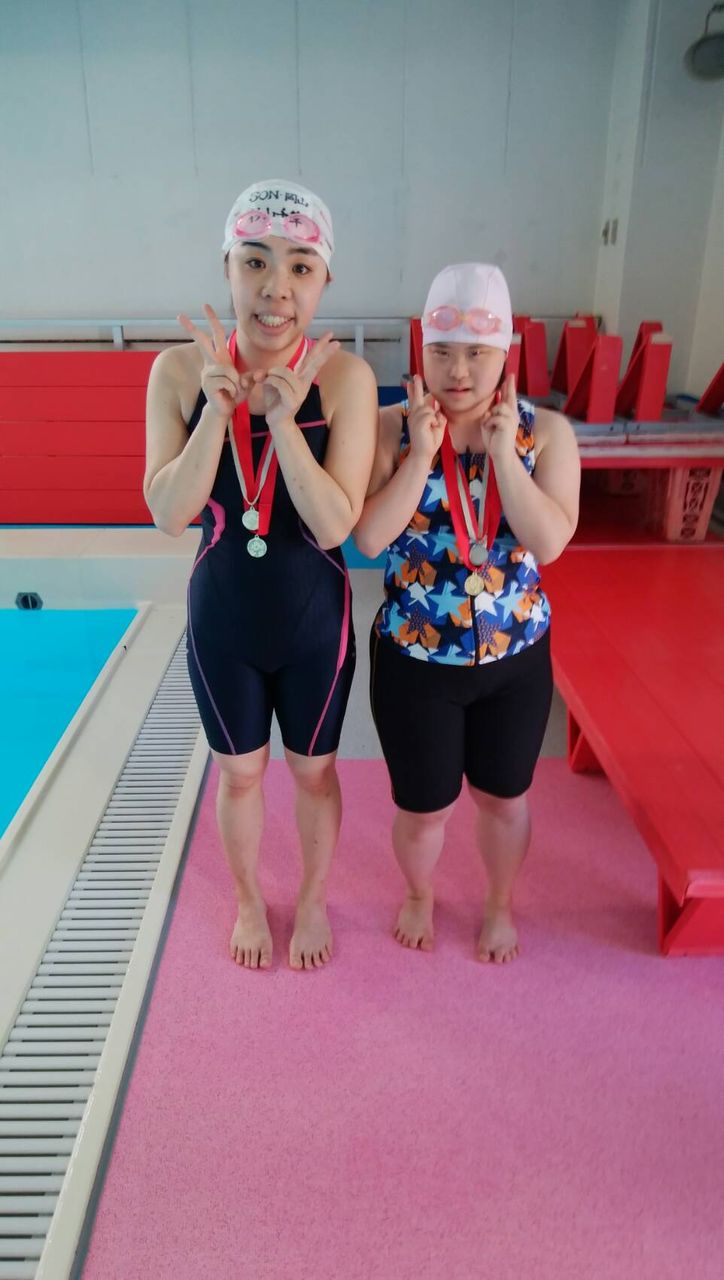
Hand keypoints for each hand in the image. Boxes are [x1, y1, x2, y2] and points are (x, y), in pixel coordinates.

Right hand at [178, 304, 263, 420]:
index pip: (216, 335)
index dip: (213, 320)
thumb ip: (252, 376)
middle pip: (202, 341)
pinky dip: (233, 388)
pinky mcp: (207, 383)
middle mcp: (211, 363)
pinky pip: (227, 381)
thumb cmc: (234, 394)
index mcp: (220, 358)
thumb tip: (258, 374)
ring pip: (227, 370)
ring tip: (233, 390)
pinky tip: (229, 394)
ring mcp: (207, 372)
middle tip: (179, 315)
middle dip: (192, 328)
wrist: (226, 409)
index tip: (206, 306)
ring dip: (236, 383)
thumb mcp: (246, 382)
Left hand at [262, 331, 340, 429]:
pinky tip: (265, 384)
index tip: (331, 336)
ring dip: (272, 373)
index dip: (321, 347)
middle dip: (325, 352)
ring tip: (266, 379)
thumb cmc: (275, 400)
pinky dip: (269, 381)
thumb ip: (269, 373)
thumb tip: (261, 372)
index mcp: (301, 377)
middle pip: (314, 364)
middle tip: (338, 342)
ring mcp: (300, 392)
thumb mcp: (271, 381)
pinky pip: (279, 382)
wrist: (276, 421)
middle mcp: (304, 384)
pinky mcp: (293, 400)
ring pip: (285, 372)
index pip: (312, 359)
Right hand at [406, 374, 446, 460]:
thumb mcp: (437, 427)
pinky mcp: (418, 422)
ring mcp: (415, 418)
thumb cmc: (429, 443)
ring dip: (434, 419)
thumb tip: (438, 408)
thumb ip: (437, 416)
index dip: (413, 391)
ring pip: (430, 409)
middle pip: (417, 398)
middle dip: (417, 386)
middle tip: (416, 376)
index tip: (410, 384)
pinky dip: (434, 422)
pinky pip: (432, 415)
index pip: (415, 401)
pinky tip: (430, 429)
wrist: (422, 454)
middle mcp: (414, 415)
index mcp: (417, 416)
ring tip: (431, 429)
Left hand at [480, 374, 519, 459]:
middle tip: (510, 376)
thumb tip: (489, 410)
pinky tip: (490, 430)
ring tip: (490, 426)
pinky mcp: (507, 424)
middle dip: (509, 386)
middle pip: (509, 397)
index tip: (510, 377)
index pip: (508, 398)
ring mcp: (511, 419)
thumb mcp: (489, 425)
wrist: (501, 455)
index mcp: (508, 415)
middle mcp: (512, 415)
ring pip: (499, 407)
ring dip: (490, 416)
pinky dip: (489, 423)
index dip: (509, 387)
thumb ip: (490, 416)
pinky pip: (494, 416)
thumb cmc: (495, 442)